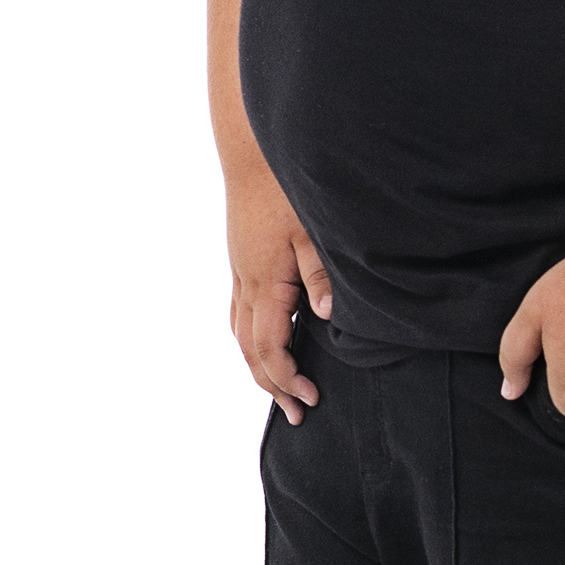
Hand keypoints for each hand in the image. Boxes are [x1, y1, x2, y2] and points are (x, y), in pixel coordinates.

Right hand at [226, 162, 332, 425]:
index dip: (287, 378)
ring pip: (240, 333)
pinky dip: (250, 338)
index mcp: (265, 281)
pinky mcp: (241, 261)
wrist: (252, 150)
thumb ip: (320, 274)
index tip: (311, 399)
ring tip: (279, 388)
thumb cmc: (286, 187)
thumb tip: (325, 315)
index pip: (269, 346)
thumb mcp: (313, 229)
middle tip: (297, 413)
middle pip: (249, 349)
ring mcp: (240, 272)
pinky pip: (239, 312)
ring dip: (258, 365)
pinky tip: (267, 341)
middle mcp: (246, 282)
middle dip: (272, 384)